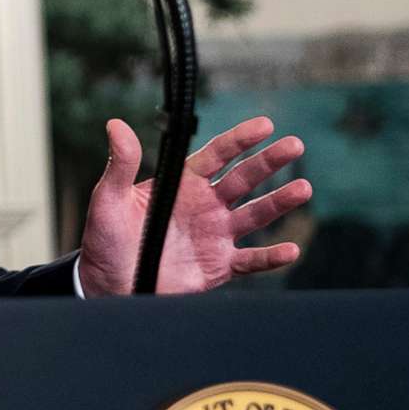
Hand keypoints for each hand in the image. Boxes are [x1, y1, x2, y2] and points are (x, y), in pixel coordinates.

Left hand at [77, 115, 310, 296]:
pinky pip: (250, 260)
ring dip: (279, 202)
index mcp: (182, 184)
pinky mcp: (219, 266)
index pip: (216, 155)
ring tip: (303, 188)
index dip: (240, 140)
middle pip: (243, 179)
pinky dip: (271, 257)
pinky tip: (290, 249)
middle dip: (269, 162)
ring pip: (255, 215)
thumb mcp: (109, 199)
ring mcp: (215, 235)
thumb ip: (120, 164)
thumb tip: (115, 124)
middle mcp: (205, 205)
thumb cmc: (105, 240)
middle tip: (295, 145)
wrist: (108, 285)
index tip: (265, 125)